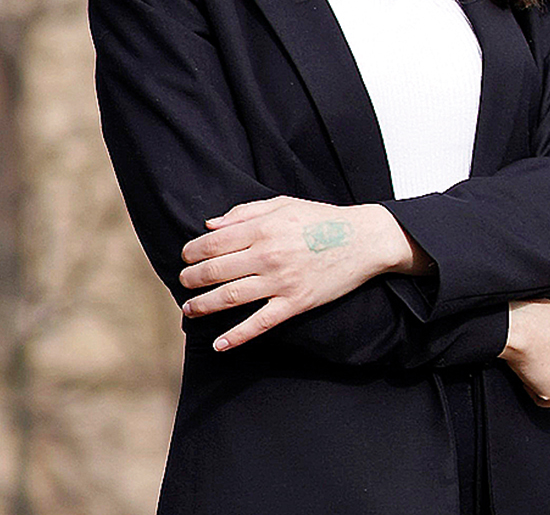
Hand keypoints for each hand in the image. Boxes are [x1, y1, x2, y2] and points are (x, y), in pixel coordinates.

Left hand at [178, 196, 419, 350]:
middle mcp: (269, 255)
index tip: (186, 257)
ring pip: (230, 297)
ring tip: (190, 309)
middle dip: (191, 278)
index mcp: (264, 228)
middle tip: (184, 282)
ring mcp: (282, 281)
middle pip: (215, 271)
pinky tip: (219, 345)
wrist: (365, 240)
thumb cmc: (323, 219)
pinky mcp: (296, 303)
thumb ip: (245, 213)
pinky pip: (260, 323)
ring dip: (203, 305)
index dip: (192, 252)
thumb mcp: (285, 205)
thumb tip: (209, 226)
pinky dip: (237, 336)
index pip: (213, 243)